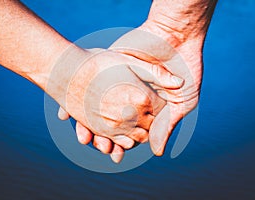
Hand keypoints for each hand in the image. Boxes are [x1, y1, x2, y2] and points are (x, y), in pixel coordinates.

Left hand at [58, 0, 215, 159]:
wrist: (178, 35)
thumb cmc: (185, 69)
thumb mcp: (182, 102)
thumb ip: (167, 125)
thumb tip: (157, 152)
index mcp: (148, 107)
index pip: (132, 131)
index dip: (123, 143)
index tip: (115, 154)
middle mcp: (131, 97)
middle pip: (114, 124)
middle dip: (105, 137)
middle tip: (99, 147)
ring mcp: (119, 83)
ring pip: (99, 109)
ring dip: (90, 125)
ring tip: (84, 137)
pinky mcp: (109, 68)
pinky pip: (90, 87)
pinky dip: (78, 100)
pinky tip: (69, 114)